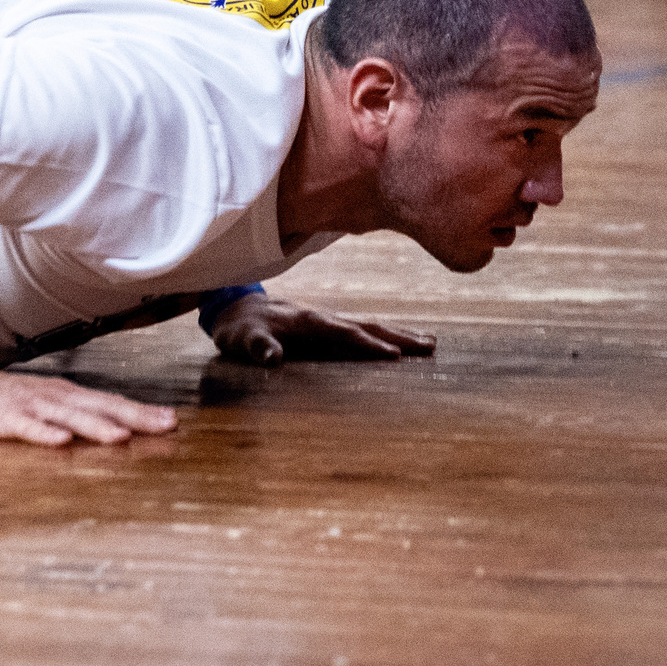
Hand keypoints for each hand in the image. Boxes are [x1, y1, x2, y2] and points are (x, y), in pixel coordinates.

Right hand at [0, 360, 177, 446]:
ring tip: (120, 437)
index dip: (141, 411)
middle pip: (99, 407)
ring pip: (68, 418)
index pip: (111, 402)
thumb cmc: (6, 399)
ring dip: (95, 426)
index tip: (173, 421)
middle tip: (165, 426)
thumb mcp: (48, 403)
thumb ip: (79, 414)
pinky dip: (44, 434)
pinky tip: (61, 442)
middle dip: (133, 417)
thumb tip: (121, 427)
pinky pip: (27, 429)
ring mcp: (30, 408)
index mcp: (67, 396)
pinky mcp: (3, 420)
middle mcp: (54, 399)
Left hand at [208, 296, 435, 365]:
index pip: (344, 334)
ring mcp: (328, 320)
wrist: (236, 307)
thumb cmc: (239, 327)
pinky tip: (403, 341)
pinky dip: (385, 334)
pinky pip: (362, 329)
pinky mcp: (328, 326)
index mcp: (307, 321)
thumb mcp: (240, 338)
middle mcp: (323, 318)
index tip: (395, 355)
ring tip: (431, 343)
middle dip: (399, 336)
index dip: (368, 345)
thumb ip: (256, 346)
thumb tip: (273, 358)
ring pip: (369, 325)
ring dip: (399, 333)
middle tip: (431, 347)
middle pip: (367, 326)